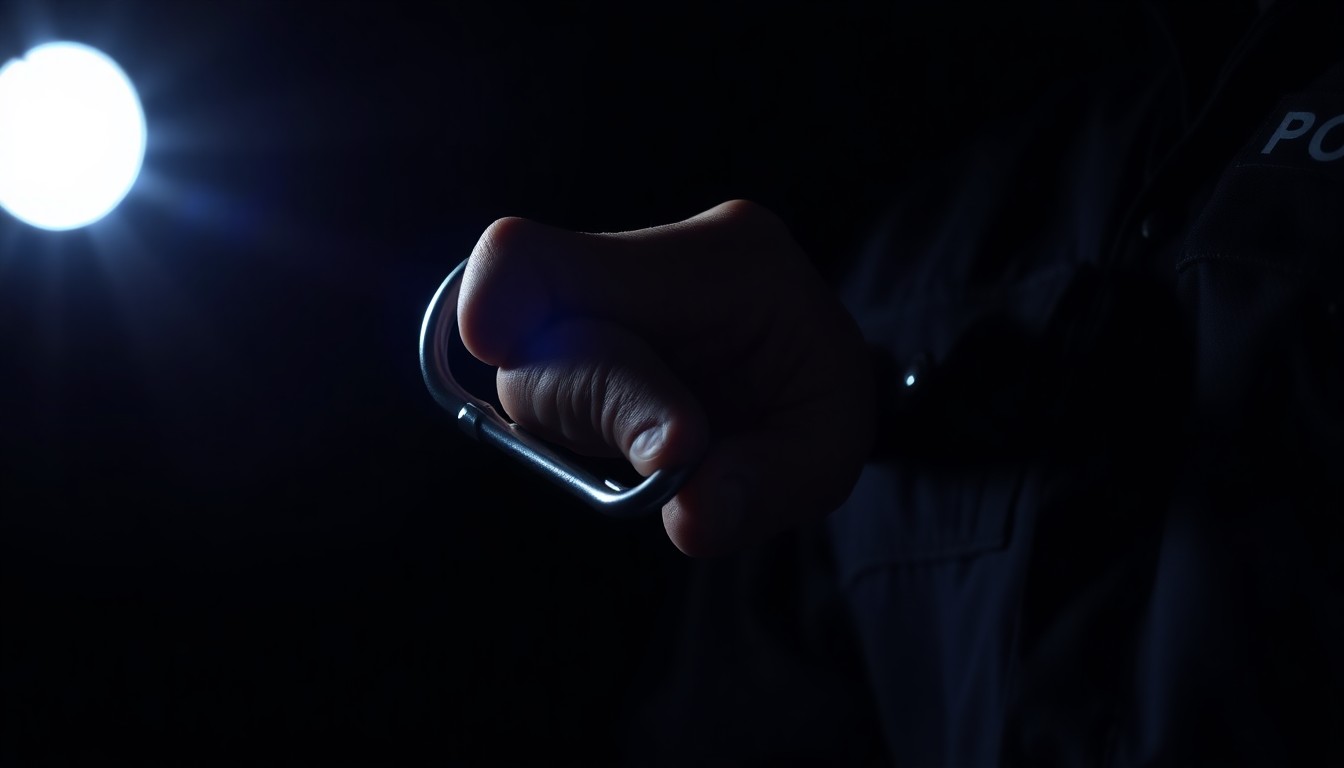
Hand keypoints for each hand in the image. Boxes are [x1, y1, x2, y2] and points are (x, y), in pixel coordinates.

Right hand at [458, 200, 873, 555]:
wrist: (807, 373)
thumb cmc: (817, 406)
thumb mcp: (827, 457)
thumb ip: (762, 487)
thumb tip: (688, 515)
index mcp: (729, 261)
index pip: (578, 261)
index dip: (506, 294)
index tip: (488, 338)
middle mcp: (658, 253)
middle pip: (533, 318)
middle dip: (584, 410)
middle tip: (673, 454)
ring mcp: (610, 278)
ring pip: (529, 358)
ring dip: (584, 422)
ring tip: (677, 436)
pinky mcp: (581, 314)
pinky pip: (540, 370)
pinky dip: (576, 420)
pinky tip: (635, 423)